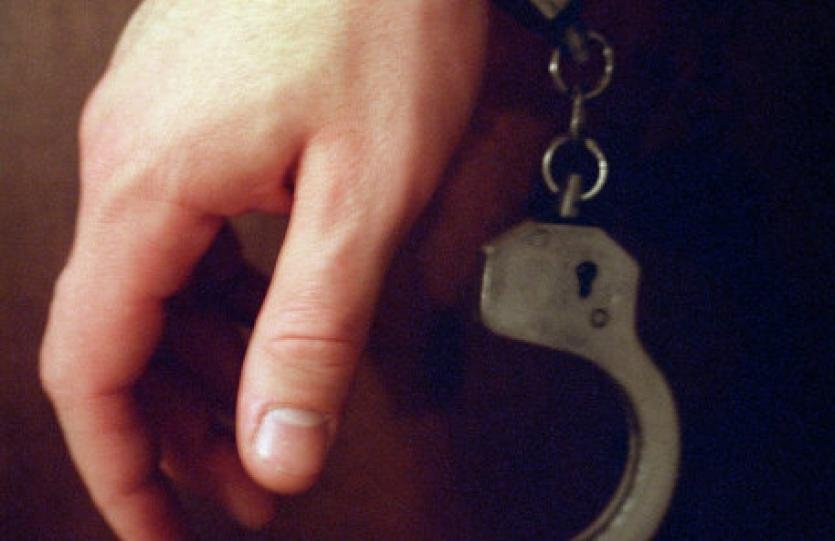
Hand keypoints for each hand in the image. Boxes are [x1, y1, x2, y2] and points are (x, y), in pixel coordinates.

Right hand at [40, 1, 486, 538]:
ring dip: (211, 368)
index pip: (96, 367)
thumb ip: (315, 330)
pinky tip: (268, 328)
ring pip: (161, 290)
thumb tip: (280, 448)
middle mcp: (131, 159)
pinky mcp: (199, 118)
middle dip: (184, 430)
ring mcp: (160, 134)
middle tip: (251, 490)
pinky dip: (226, 300)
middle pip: (126, 337)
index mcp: (150, 185)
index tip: (163, 531)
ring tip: (271, 426)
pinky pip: (191, 238)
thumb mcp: (364, 196)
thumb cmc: (383, 15)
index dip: (124, 467)